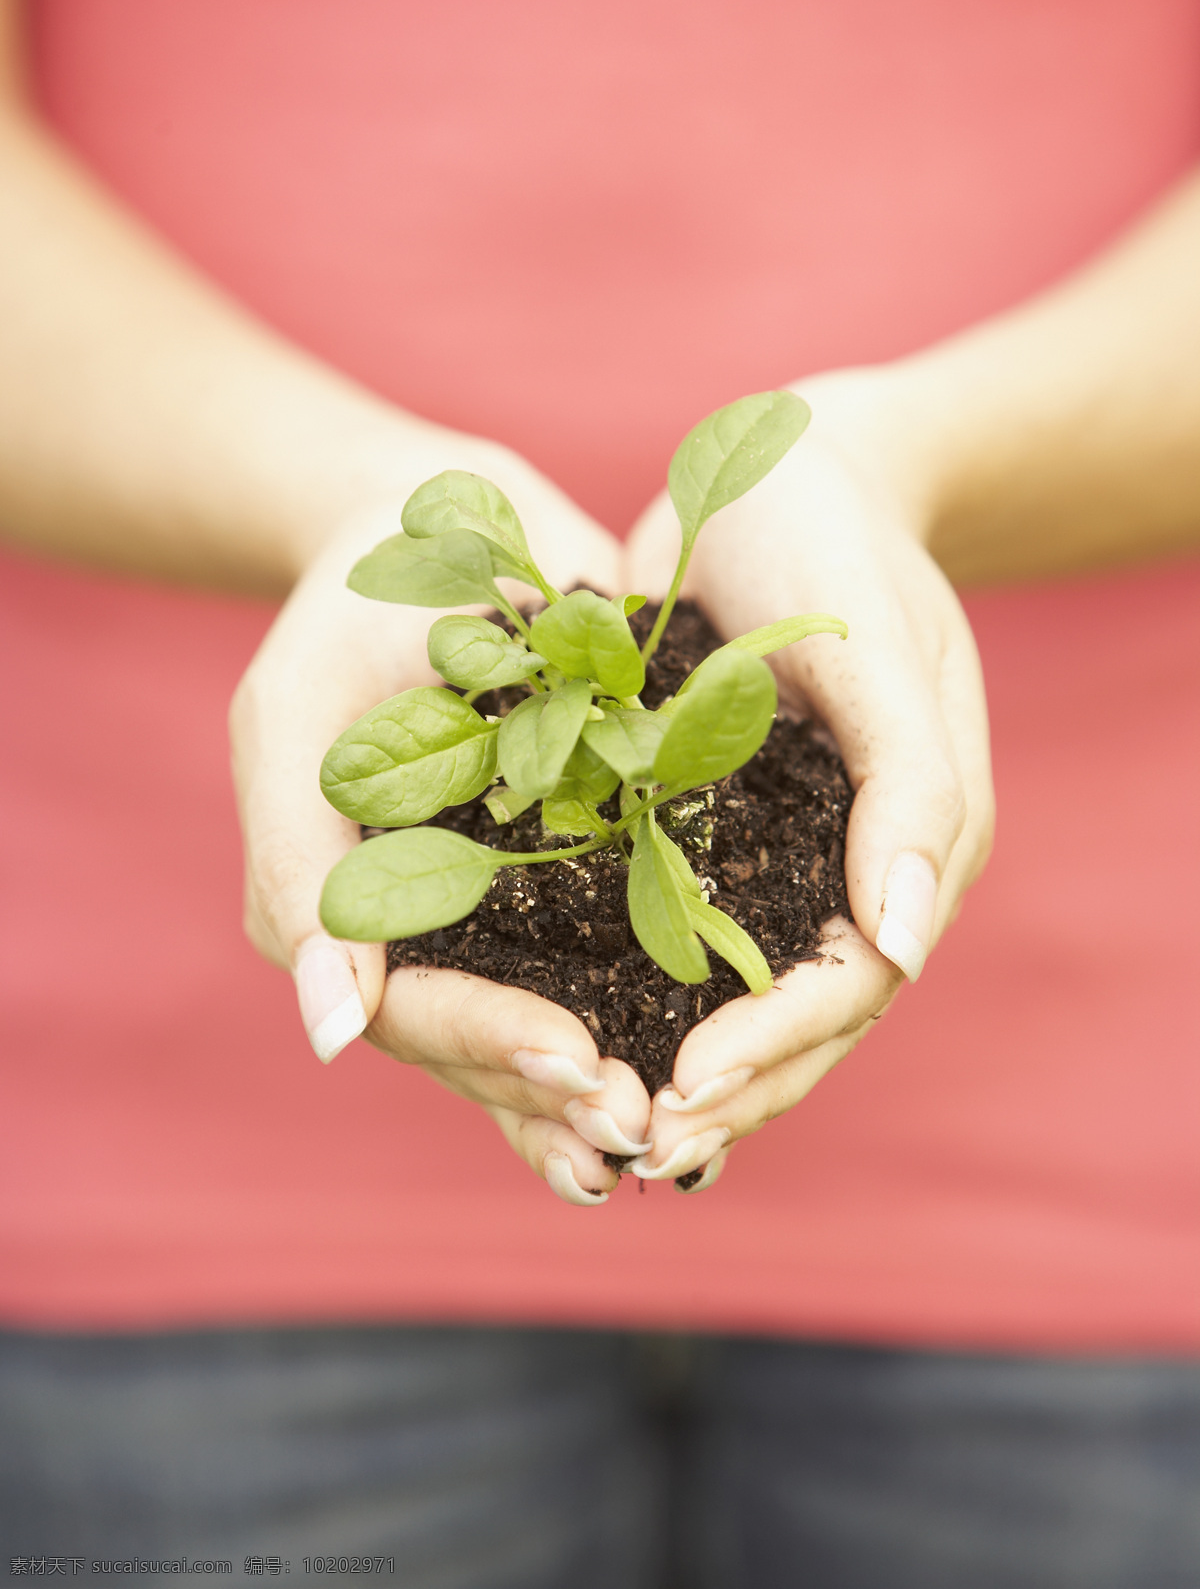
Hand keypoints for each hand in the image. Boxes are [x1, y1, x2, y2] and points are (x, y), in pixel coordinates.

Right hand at [230, 426, 649, 1203]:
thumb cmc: (346, 616)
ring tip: (692, 1124)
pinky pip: (636, 938)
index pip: (416, 1018)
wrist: (450, 522)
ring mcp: (523, 898)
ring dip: (622, 1075)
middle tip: (649, 1123)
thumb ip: (296, 869)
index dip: (493, 1049)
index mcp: (357, 917)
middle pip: (497, 1047)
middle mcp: (442, 929)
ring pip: (568, 1018)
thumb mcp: (294, 723)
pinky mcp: (600, 852)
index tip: (580, 1064)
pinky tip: (738, 1036)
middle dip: (568, 1093)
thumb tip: (329, 1033)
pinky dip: (674, 994)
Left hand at [621, 370, 994, 1188]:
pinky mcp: (713, 822)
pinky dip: (636, 987)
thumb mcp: (879, 642)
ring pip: (737, 991)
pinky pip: (679, 926)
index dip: (777, 1046)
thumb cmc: (839, 537)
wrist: (786, 464)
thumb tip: (900, 942)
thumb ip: (906, 784)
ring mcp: (782, 848)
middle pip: (802, 1017)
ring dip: (678, 1061)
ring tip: (597, 1123)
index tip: (684, 1090)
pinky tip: (571, 1030)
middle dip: (725, 1084)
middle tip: (629, 1141)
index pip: (856, 981)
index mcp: (917, 838)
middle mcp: (852, 862)